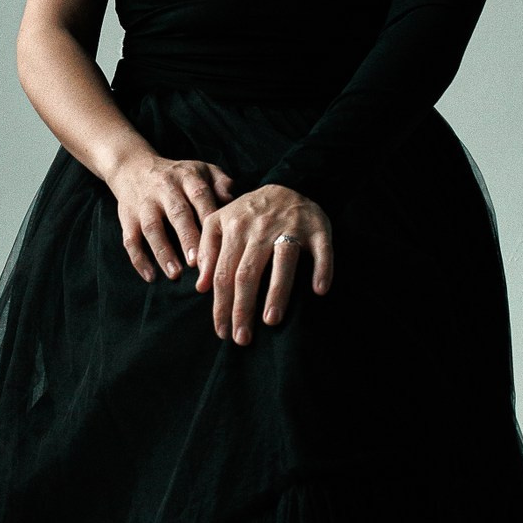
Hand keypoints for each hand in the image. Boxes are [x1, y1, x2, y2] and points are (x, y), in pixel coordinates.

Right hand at [112, 153, 236, 282]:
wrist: (133, 167)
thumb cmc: (178, 175)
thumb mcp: (201, 169)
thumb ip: (220, 182)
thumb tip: (231, 200)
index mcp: (186, 177)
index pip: (200, 195)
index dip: (208, 216)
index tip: (220, 239)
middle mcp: (164, 189)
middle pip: (177, 213)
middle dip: (187, 237)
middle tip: (197, 261)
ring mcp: (143, 204)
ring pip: (152, 228)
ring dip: (163, 252)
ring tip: (175, 274)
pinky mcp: (127, 218)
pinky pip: (130, 240)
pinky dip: (139, 260)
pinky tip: (151, 277)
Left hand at [194, 185, 332, 343]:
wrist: (288, 184)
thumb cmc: (249, 212)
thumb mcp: (220, 222)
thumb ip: (207, 251)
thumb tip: (200, 286)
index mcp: (234, 228)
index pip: (223, 273)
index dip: (221, 304)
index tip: (222, 331)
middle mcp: (260, 228)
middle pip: (248, 273)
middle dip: (242, 308)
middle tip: (242, 338)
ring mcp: (291, 227)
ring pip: (282, 262)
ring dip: (277, 292)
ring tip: (271, 321)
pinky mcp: (318, 228)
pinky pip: (322, 250)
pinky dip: (322, 268)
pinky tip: (319, 290)